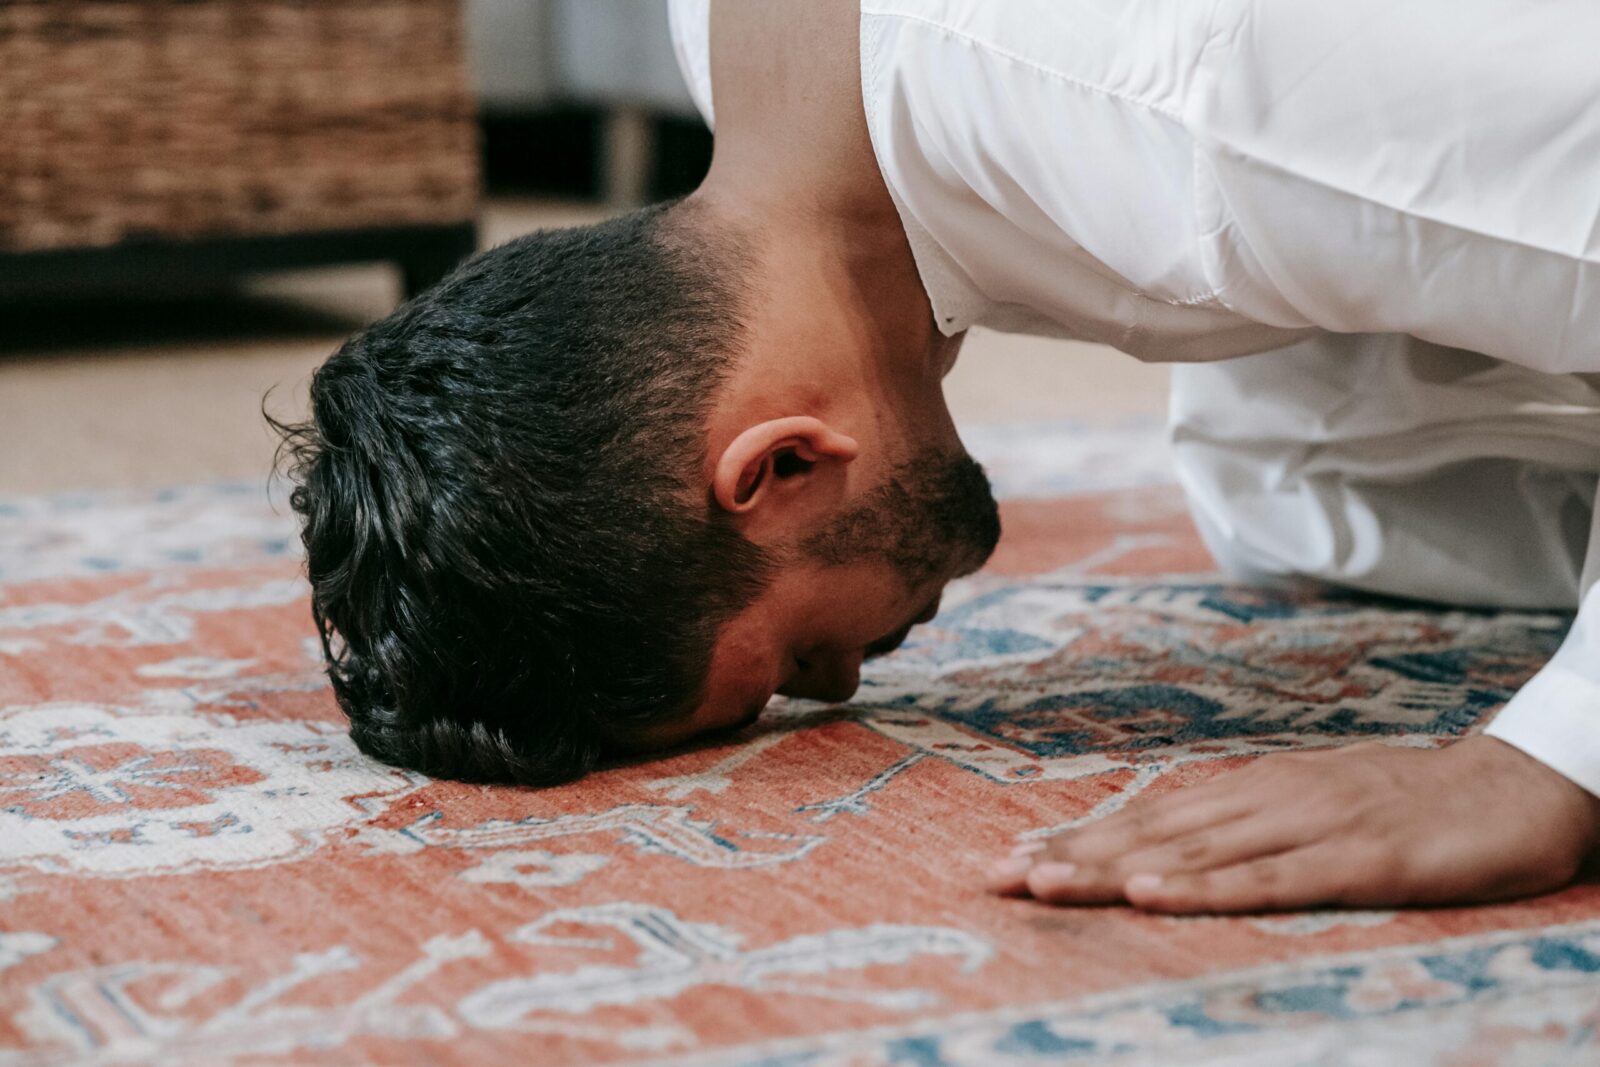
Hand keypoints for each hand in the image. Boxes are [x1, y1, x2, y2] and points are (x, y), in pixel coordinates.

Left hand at [986, 736, 1599, 913]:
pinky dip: (1204, 889)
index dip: (1081, 839)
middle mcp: (1268, 798)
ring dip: (1111, 869)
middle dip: (1071, 856)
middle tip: (997, 876)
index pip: (1151, 815)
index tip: (1015, 857)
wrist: (1519, 781)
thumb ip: (1251, 824)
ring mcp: (1311, 825)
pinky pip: (1271, 879)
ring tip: (1042, 884)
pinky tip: (1151, 897)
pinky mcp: (1360, 858)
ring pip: (1192, 851)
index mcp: (1256, 788)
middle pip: (1153, 831)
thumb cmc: (1409, 801)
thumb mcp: (1317, 806)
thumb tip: (1177, 846)